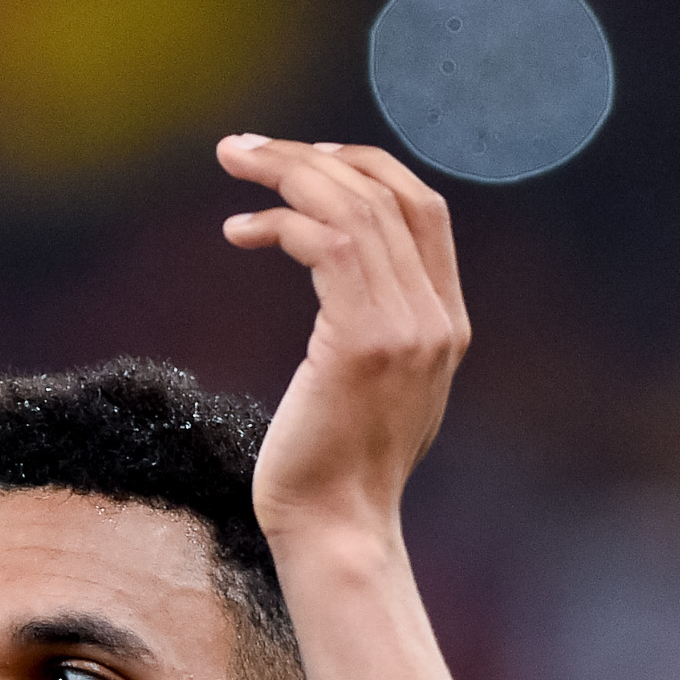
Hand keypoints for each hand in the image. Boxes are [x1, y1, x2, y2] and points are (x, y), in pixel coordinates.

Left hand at [216, 135, 468, 543]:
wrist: (335, 531)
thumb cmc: (329, 471)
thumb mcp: (369, 388)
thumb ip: (374, 327)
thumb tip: (340, 276)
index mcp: (447, 326)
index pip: (425, 210)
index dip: (367, 167)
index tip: (307, 157)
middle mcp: (437, 320)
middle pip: (388, 193)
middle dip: (311, 156)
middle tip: (243, 148)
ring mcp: (407, 330)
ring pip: (356, 208)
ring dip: (286, 172)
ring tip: (232, 162)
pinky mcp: (364, 342)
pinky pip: (328, 244)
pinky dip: (280, 223)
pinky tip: (238, 234)